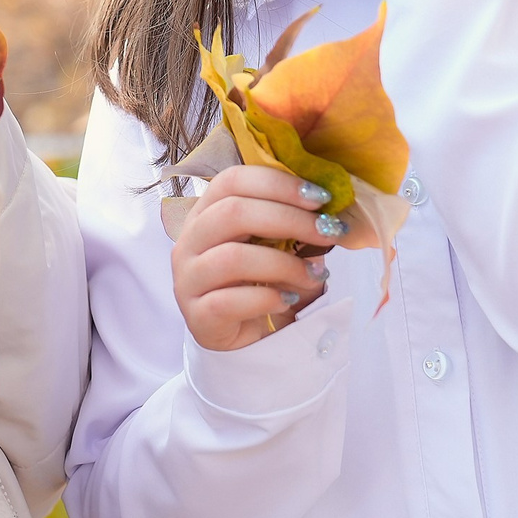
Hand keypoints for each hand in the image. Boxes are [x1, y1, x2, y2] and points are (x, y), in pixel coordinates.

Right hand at [172, 165, 339, 351]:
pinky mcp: (196, 315)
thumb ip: (292, 224)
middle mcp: (189, 242)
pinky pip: (230, 301)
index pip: (231, 180)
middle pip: (232, 213)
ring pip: (233, 258)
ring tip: (315, 274)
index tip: (320, 197)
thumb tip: (329, 211)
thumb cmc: (259, 283)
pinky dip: (268, 299)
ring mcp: (187, 279)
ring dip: (285, 264)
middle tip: (328, 231)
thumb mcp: (275, 247)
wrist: (243, 337)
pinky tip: (289, 300)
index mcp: (205, 213)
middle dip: (290, 219)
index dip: (277, 183)